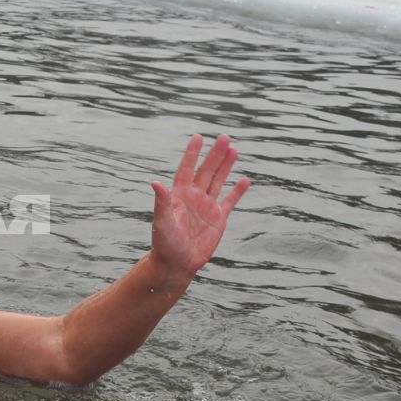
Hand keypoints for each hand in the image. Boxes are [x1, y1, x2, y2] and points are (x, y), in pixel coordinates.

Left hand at [150, 133, 250, 276]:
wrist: (177, 264)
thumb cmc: (165, 244)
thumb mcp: (162, 222)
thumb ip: (162, 202)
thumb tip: (155, 182)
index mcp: (179, 195)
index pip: (186, 169)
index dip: (192, 153)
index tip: (198, 137)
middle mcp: (193, 197)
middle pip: (206, 171)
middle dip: (215, 154)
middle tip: (224, 136)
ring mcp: (207, 207)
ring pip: (218, 181)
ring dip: (225, 166)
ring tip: (233, 149)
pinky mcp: (218, 219)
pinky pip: (230, 201)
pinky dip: (238, 191)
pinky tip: (245, 179)